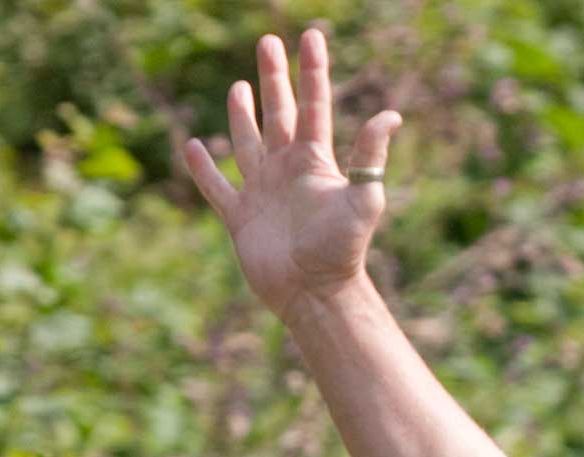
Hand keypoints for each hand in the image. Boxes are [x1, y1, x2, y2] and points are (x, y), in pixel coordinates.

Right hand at [179, 28, 403, 318]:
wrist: (314, 294)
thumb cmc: (341, 251)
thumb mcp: (363, 201)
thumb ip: (370, 158)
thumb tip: (390, 115)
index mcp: (315, 161)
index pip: (313, 105)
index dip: (312, 70)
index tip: (311, 35)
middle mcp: (288, 170)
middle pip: (279, 113)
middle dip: (274, 77)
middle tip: (268, 41)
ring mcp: (262, 192)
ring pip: (248, 142)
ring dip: (243, 114)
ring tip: (238, 86)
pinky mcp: (240, 218)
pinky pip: (217, 187)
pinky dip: (203, 169)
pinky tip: (193, 147)